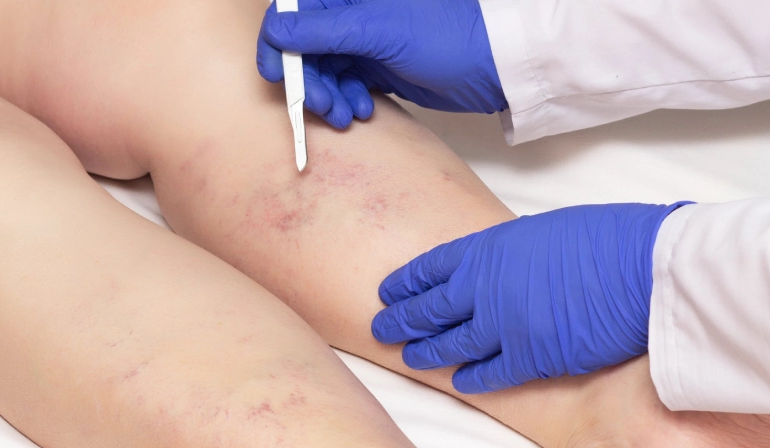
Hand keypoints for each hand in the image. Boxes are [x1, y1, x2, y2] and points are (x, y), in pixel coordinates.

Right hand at [256, 0, 506, 128]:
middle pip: (304, 46)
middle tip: (323, 107)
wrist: (492, 64)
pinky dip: (348, 99)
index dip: (279, 47)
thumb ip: (323, 31)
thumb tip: (276, 33)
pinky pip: (347, 83)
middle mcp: (352, 11)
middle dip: (307, 79)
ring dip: (328, 95)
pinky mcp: (379, 65)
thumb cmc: (447, 35)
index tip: (279, 78)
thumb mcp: (379, 31)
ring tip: (347, 115)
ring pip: (324, 69)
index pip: (292, 13)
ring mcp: (365, 39)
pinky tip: (363, 110)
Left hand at [372, 202, 690, 393]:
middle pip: (431, 307)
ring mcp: (504, 326)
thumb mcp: (551, 230)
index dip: (408, 281)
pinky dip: (472, 377)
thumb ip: (519, 252)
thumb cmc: (612, 239)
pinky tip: (461, 381)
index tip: (390, 289)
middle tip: (382, 326)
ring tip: (409, 355)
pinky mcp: (531, 358)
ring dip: (428, 351)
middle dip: (403, 318)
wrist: (645, 268)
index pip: (432, 267)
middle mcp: (486, 287)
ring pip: (451, 344)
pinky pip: (490, 373)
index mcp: (490, 247)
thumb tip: (513, 265)